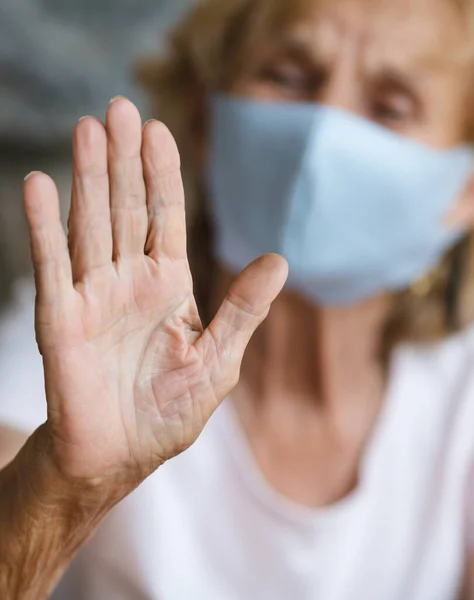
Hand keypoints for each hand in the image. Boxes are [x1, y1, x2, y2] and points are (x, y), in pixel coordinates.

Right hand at [23, 97, 286, 490]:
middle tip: (118, 109)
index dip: (161, 175)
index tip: (157, 130)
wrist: (120, 455)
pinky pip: (52, 267)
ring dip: (86, 178)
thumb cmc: (168, 411)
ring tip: (87, 129)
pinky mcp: (61, 320)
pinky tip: (40, 185)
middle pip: (125, 209)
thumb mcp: (218, 360)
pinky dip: (44, 227)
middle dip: (122, 161)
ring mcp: (93, 296)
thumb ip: (243, 311)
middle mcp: (129, 282)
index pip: (165, 217)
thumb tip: (280, 261)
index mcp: (169, 287)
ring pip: (90, 225)